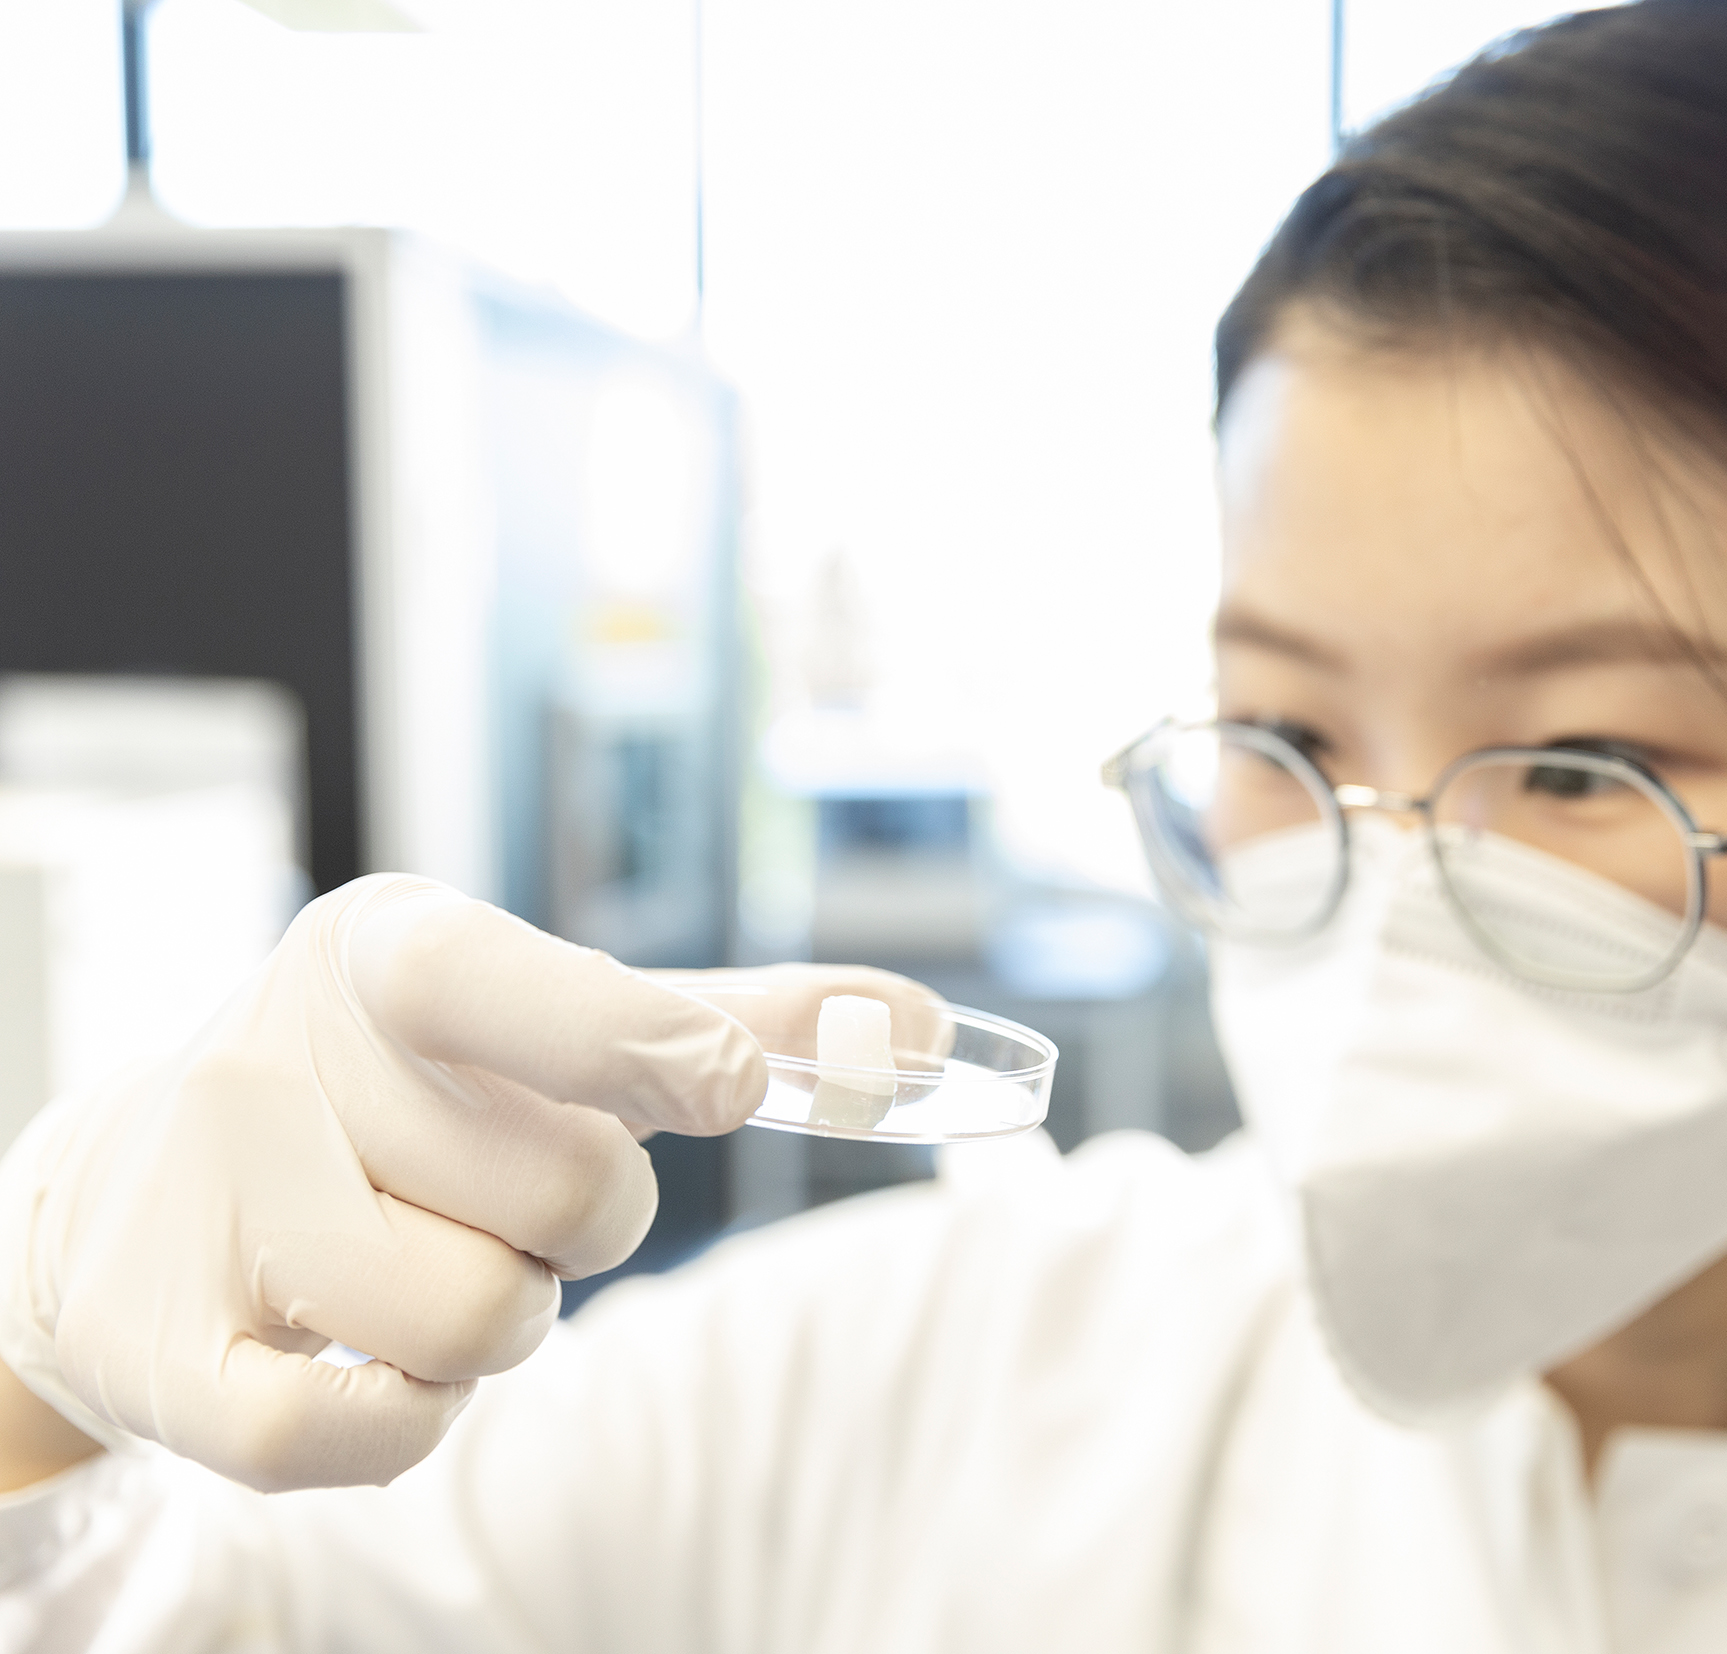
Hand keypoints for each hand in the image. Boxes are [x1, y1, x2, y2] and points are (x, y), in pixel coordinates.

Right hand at [0, 876, 770, 1492]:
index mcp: (381, 955)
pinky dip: (414, 1419)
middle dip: (589, 1219)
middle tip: (508, 1194)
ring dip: (508, 1316)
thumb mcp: (538, 1019)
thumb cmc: (397, 1095)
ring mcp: (208, 1208)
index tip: (731, 1085)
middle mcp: (276, 1061)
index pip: (490, 981)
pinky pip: (357, 1435)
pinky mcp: (165, 1356)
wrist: (127, 1196)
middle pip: (561, 1192)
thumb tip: (921, 1025)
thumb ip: (728, 1020)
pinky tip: (382, 1359)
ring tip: (437, 1259)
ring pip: (476, 1320)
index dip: (626, 1036)